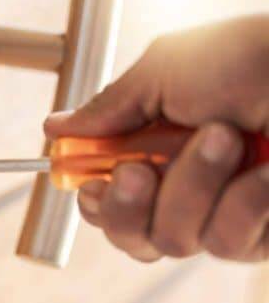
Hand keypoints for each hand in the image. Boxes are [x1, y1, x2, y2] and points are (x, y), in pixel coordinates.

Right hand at [45, 16, 268, 262]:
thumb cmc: (254, 58)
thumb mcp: (163, 72)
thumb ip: (108, 109)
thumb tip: (54, 127)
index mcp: (153, 150)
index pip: (107, 200)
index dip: (95, 204)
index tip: (94, 184)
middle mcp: (183, 188)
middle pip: (130, 238)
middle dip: (127, 208)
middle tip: (139, 170)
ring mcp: (221, 214)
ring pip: (173, 241)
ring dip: (193, 187)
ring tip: (228, 138)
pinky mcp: (259, 236)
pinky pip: (225, 244)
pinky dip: (243, 204)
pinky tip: (266, 172)